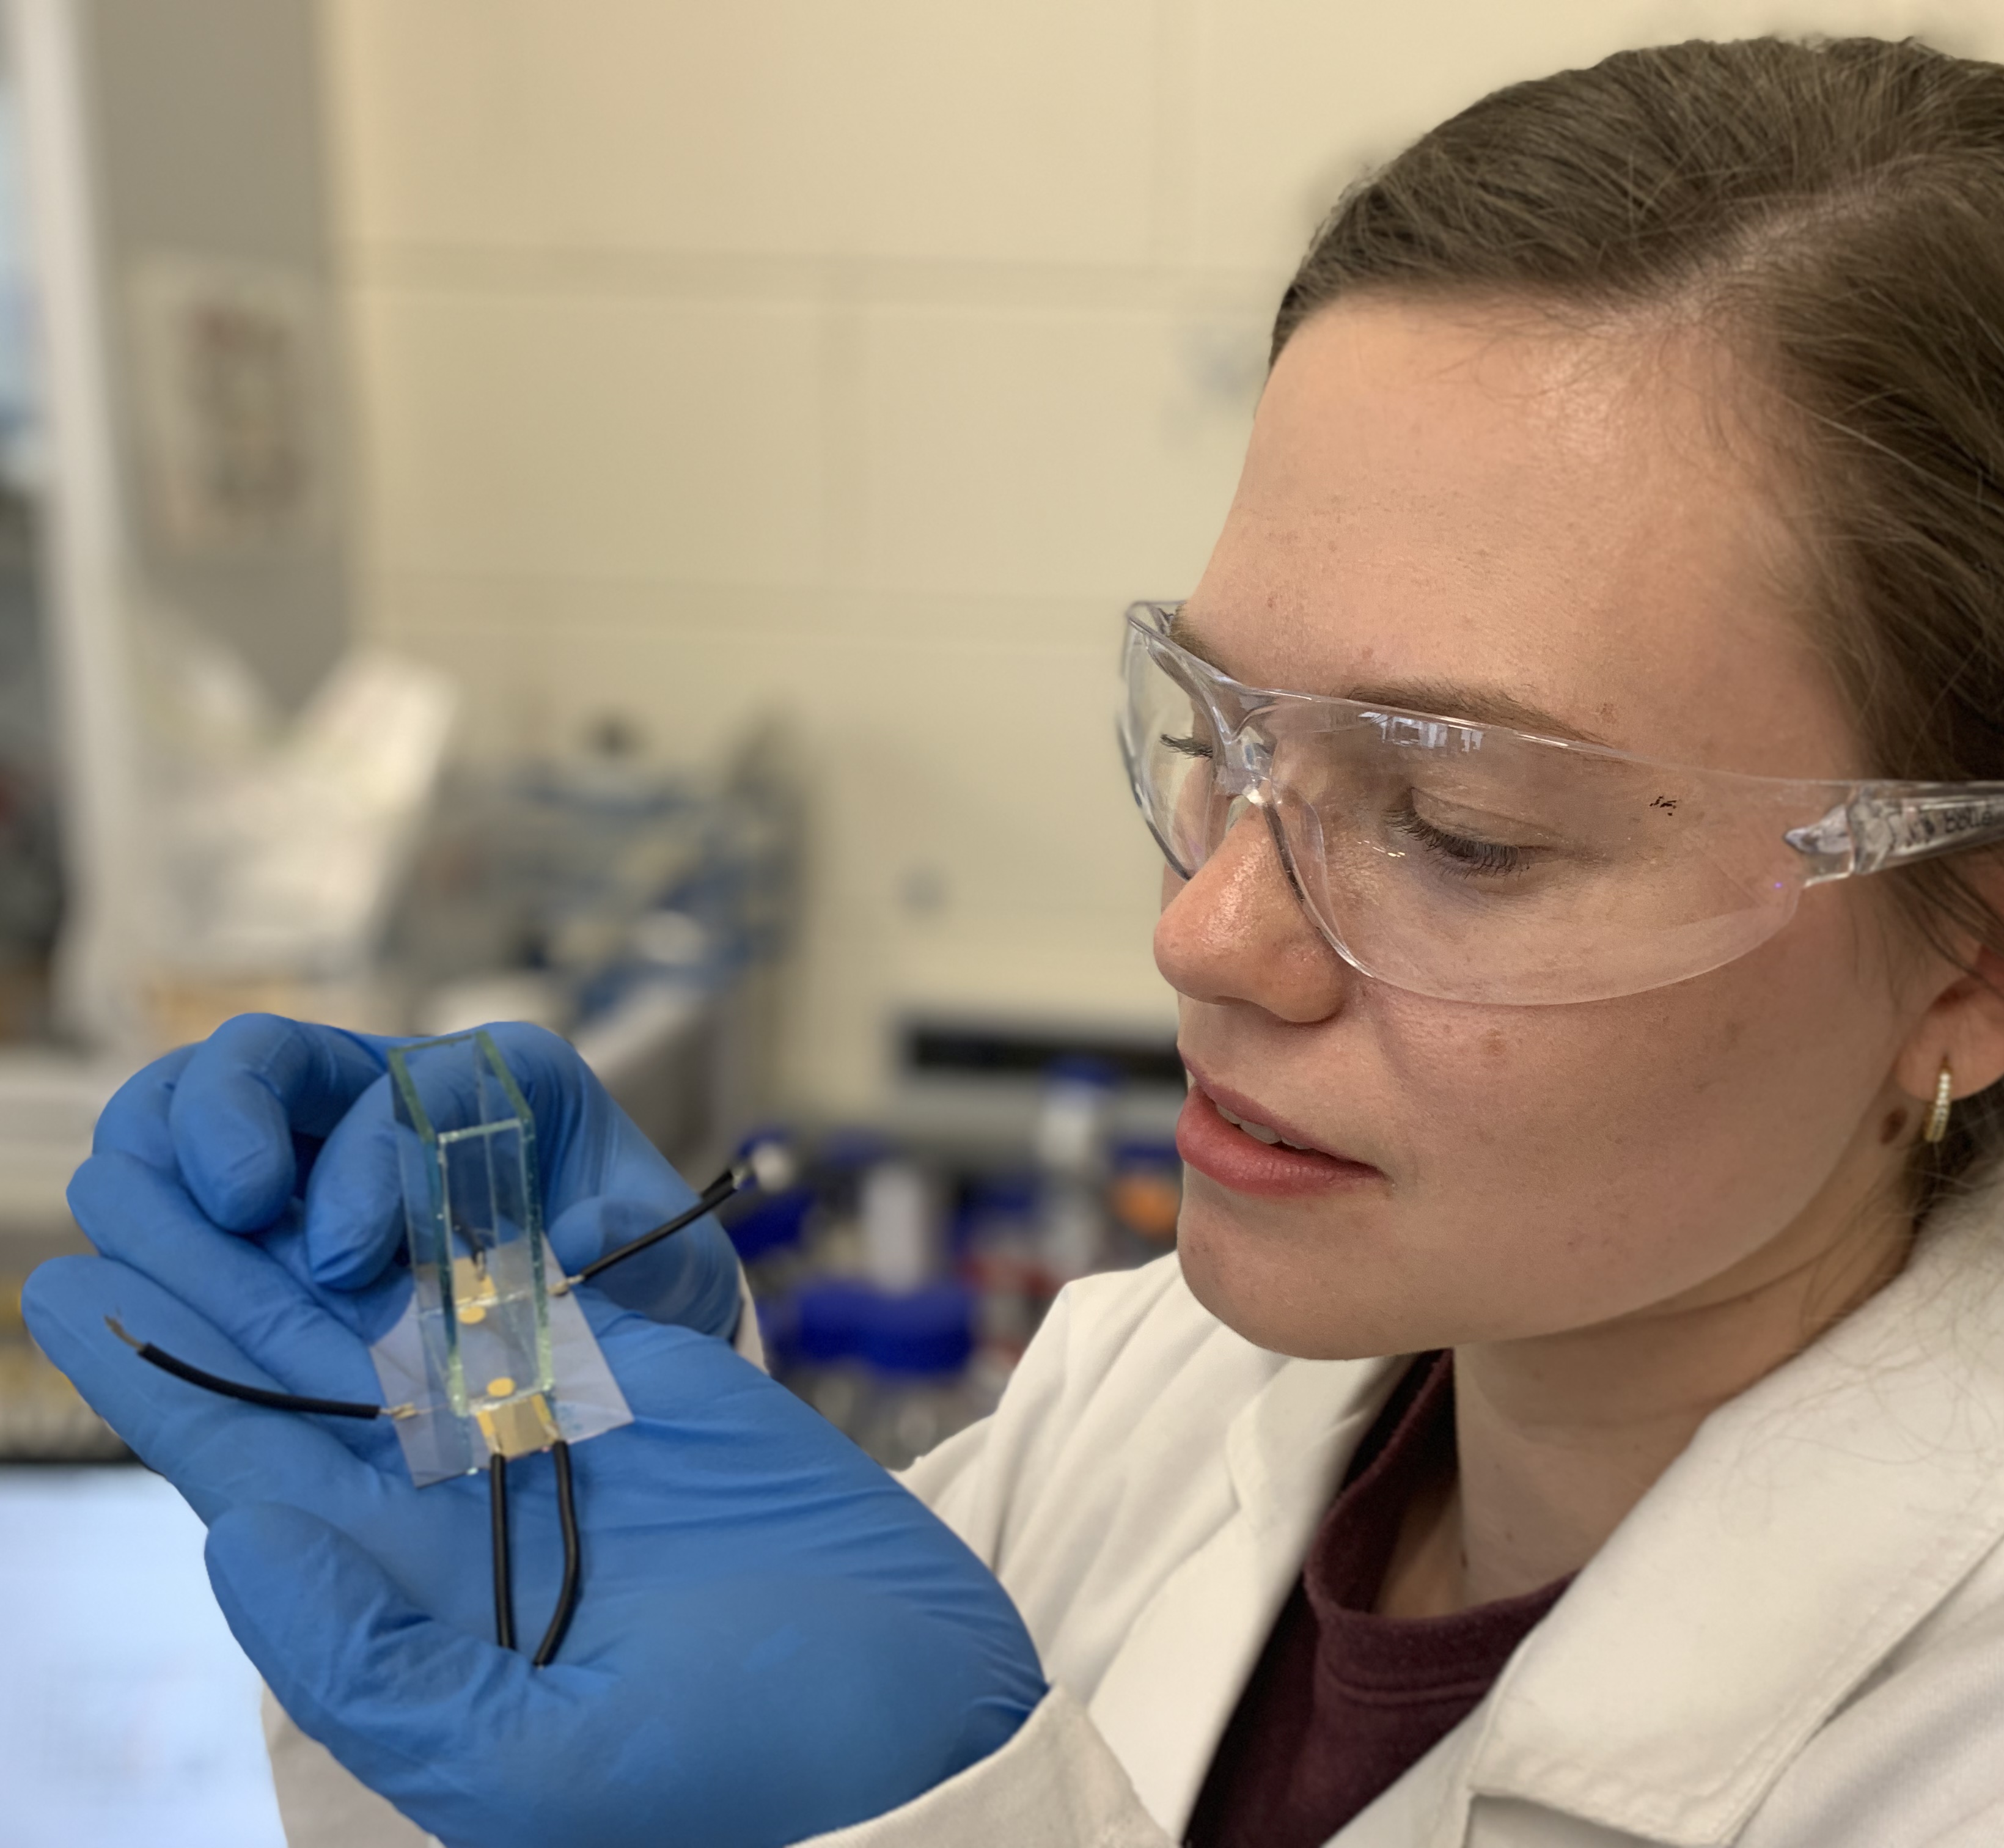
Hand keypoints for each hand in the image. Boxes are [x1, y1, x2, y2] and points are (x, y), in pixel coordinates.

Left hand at [27, 1144, 1043, 1847]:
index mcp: (409, 1604)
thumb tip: (245, 1537)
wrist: (920, 1715)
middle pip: (294, 1363)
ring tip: (203, 1135)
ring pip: (394, 1301)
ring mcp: (548, 1428)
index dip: (154, 1380)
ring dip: (298, 1220)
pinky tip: (380, 1157)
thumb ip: (374, 1670)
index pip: (248, 1473)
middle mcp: (456, 1504)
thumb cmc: (751, 1776)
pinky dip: (451, 1210)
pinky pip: (522, 1276)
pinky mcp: (639, 1372)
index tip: (65, 1285)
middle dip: (200, 1266)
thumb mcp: (535, 1770)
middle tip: (110, 1160)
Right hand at [109, 1012, 743, 1341]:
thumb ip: (639, 1248)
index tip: (352, 1262)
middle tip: (233, 1217)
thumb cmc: (644, 1279)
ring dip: (162, 1178)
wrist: (623, 1325)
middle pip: (262, 1056)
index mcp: (502, 1080)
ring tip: (161, 1259)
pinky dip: (152, 1237)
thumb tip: (578, 1236)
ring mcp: (314, 1142)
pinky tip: (150, 1302)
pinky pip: (171, 1195)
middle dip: (223, 1125)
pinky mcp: (266, 1210)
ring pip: (184, 1109)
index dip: (368, 1166)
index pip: (406, 1086)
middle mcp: (394, 1084)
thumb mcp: (673, 1266)